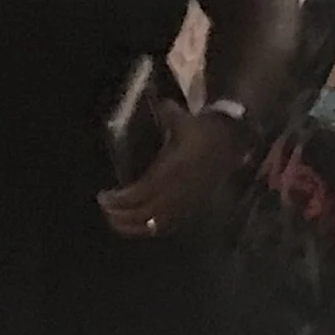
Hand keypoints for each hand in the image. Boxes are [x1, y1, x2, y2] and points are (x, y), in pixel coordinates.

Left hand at [99, 103, 250, 238]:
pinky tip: (140, 225)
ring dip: (132, 226)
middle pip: (143, 214)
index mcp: (171, 171)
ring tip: (116, 221)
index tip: (103, 196)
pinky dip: (150, 229)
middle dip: (120, 216)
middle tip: (105, 209)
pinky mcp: (192, 207)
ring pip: (154, 225)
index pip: (139, 194)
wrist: (231, 141)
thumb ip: (162, 114)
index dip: (119, 200)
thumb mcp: (181, 119)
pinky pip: (168, 226)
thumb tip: (149, 105)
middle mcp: (177, 191)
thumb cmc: (202, 129)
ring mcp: (186, 202)